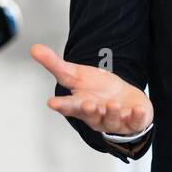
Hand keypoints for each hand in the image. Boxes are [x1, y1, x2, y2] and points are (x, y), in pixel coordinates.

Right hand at [30, 44, 153, 134]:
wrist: (122, 100)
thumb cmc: (97, 90)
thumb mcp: (76, 75)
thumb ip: (55, 65)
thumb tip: (34, 48)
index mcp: (80, 105)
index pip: (68, 106)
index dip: (62, 105)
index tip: (52, 103)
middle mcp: (96, 116)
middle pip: (90, 116)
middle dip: (89, 111)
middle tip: (87, 104)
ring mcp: (114, 121)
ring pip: (112, 121)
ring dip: (112, 113)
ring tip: (113, 104)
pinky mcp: (132, 122)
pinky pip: (136, 122)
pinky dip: (137, 118)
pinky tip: (137, 110)